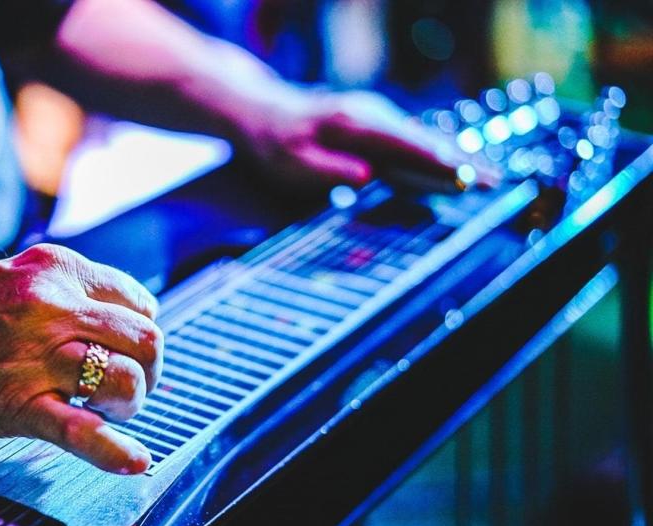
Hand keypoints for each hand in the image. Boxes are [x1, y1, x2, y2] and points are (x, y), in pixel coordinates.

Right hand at [0, 244, 161, 474]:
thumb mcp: (9, 278)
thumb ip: (62, 291)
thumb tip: (118, 316)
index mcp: (54, 269)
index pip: (137, 301)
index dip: (138, 332)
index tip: (123, 352)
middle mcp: (52, 304)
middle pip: (146, 339)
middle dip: (148, 370)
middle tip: (126, 389)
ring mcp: (35, 354)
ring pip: (127, 379)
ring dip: (130, 403)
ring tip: (108, 413)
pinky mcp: (16, 404)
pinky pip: (83, 430)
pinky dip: (114, 451)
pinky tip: (134, 462)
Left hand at [238, 86, 499, 188]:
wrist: (262, 113)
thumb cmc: (274, 143)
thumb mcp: (292, 162)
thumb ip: (329, 170)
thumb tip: (367, 176)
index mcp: (355, 123)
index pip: (406, 145)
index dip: (438, 163)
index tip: (465, 176)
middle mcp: (373, 114)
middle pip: (425, 140)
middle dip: (462, 161)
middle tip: (494, 181)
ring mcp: (377, 117)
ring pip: (424, 139)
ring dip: (457, 158)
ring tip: (489, 177)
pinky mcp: (376, 126)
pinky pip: (413, 142)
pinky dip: (439, 155)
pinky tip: (457, 169)